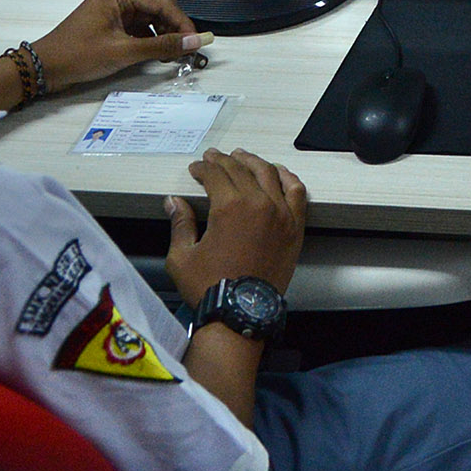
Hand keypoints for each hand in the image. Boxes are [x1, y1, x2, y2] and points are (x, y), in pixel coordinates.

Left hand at [28, 0, 207, 89]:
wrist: (44, 69)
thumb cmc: (75, 55)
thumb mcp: (123, 52)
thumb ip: (162, 46)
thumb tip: (194, 42)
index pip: (164, 3)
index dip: (182, 23)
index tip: (195, 42)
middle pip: (161, 6)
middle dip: (174, 27)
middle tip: (185, 49)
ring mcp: (116, 9)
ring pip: (153, 18)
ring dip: (164, 35)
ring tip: (171, 55)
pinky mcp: (113, 23)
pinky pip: (141, 27)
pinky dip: (151, 40)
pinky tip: (156, 54)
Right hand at [166, 148, 307, 299]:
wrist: (241, 313)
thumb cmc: (209, 287)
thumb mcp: (182, 257)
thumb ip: (180, 224)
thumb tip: (173, 201)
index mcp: (229, 207)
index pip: (216, 175)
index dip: (204, 168)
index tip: (196, 168)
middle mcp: (259, 203)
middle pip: (241, 170)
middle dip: (224, 161)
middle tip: (214, 158)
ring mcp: (281, 213)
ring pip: (269, 174)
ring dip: (253, 162)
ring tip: (242, 157)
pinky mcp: (295, 226)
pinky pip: (296, 192)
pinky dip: (287, 178)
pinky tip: (279, 173)